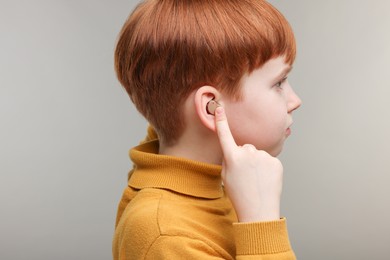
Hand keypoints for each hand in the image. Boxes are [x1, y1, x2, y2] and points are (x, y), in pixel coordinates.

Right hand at [214, 107, 282, 221]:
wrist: (258, 211)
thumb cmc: (239, 195)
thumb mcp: (226, 176)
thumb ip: (229, 159)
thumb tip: (237, 150)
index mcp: (232, 157)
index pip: (225, 135)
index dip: (221, 121)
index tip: (219, 107)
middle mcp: (248, 153)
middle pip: (245, 148)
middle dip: (244, 157)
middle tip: (245, 175)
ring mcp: (263, 157)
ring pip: (257, 154)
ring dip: (256, 163)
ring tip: (256, 179)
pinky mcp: (276, 162)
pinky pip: (268, 160)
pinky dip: (266, 168)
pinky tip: (264, 180)